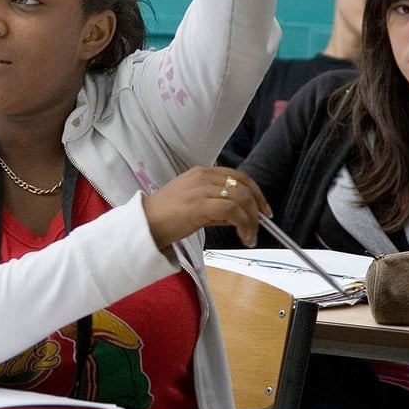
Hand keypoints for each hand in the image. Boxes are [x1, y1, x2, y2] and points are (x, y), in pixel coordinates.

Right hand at [143, 167, 270, 249]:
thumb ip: (216, 205)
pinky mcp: (200, 205)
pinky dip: (244, 225)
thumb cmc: (165, 215)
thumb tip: (239, 216)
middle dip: (257, 208)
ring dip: (252, 220)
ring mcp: (202, 189)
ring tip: (250, 236)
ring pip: (241, 199)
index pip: (238, 176)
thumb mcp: (193, 203)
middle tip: (259, 226)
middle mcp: (203, 177)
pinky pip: (232, 212)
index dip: (256, 192)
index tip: (263, 209)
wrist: (145, 223)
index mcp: (201, 172)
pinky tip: (243, 236)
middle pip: (243, 186)